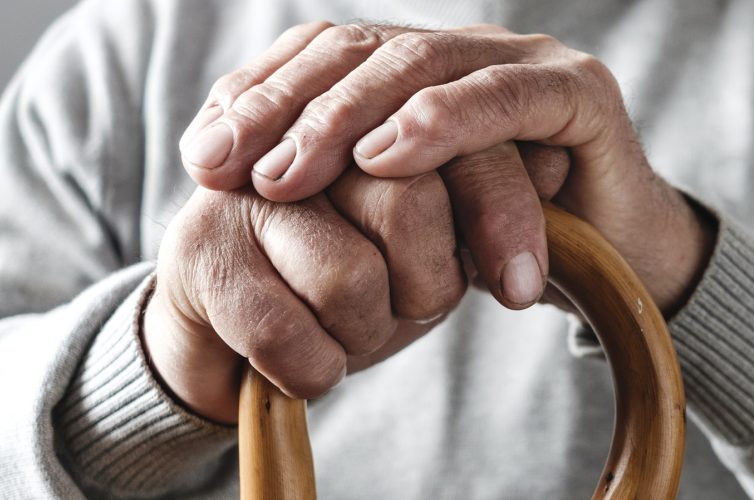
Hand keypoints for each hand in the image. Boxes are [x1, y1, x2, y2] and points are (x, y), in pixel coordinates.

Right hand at [146, 143, 558, 423]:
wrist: (240, 325)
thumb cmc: (355, 271)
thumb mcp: (432, 235)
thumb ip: (485, 190)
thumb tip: (556, 160)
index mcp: (371, 112)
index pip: (456, 143)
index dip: (499, 213)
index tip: (523, 288)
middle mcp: (304, 132)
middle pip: (408, 204)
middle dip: (428, 285)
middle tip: (417, 307)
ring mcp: (245, 188)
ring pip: (350, 278)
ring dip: (368, 331)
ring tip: (349, 325)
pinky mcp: (197, 250)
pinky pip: (283, 333)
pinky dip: (314, 368)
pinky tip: (304, 358)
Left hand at [181, 22, 714, 315]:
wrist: (613, 267)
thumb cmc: (499, 242)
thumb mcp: (400, 215)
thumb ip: (333, 179)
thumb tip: (217, 160)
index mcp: (422, 68)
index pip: (328, 54)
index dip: (261, 95)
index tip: (204, 157)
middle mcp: (469, 52)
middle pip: (363, 50)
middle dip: (289, 109)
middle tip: (236, 170)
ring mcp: (527, 63)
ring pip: (423, 63)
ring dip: (348, 118)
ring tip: (293, 175)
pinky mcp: (582, 93)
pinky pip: (506, 97)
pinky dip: (443, 121)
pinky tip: (388, 155)